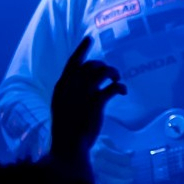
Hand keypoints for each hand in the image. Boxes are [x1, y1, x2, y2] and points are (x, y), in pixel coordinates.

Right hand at [50, 36, 126, 161]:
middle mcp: (71, 86)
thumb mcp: (62, 107)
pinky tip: (123, 91)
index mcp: (61, 87)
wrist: (68, 145)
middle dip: (104, 66)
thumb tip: (85, 85)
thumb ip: (71, 94)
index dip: (82, 49)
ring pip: (103, 72)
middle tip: (112, 75)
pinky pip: (113, 87)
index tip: (89, 38)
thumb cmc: (66, 130)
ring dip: (114, 73)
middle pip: (91, 65)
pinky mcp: (96, 102)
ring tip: (118, 80)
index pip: (72, 63)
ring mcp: (83, 93)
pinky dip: (120, 87)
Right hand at [90, 135, 134, 183]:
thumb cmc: (93, 146)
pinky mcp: (89, 182)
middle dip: (128, 174)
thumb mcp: (106, 142)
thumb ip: (119, 149)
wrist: (71, 153)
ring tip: (129, 180)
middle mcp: (95, 163)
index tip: (130, 162)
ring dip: (123, 182)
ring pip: (111, 182)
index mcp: (100, 151)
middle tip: (134, 173)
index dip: (128, 162)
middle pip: (118, 172)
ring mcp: (91, 174)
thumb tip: (131, 154)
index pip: (122, 159)